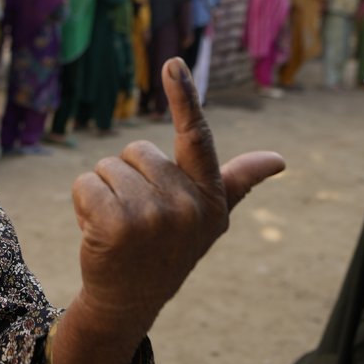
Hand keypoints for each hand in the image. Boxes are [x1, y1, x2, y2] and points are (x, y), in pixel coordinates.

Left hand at [53, 58, 284, 363]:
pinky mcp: (116, 224)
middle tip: (136, 219)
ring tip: (118, 228)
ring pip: (108, 167)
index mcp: (210, 197)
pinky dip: (83, 203)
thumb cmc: (168, 250)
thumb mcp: (208, 217)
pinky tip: (97, 233)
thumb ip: (238, 181)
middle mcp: (187, 206)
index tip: (173, 63)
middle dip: (128, 179)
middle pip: (137, 152)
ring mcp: (152, 216)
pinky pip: (86, 183)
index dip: (184, 97)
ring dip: (103, 193)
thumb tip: (279, 160)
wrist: (128, 300)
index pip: (197, 137)